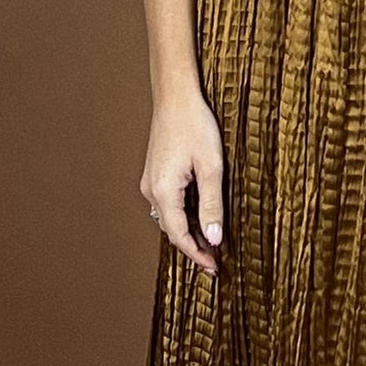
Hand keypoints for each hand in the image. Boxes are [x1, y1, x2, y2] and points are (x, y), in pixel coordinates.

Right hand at [140, 79, 226, 276]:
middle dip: (192, 247)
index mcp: (163, 191)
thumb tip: (213, 238)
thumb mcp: (211, 167)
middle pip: (171, 230)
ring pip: (169, 218)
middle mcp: (151, 190)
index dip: (196, 255)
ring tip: (209, 243)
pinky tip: (198, 217)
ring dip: (187, 232)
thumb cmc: (194, 125)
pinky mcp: (155, 174)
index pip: (179, 236)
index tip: (214, 268)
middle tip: (214, 261)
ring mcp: (150, 182)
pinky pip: (167, 204)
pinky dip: (182, 216)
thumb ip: (212, 205)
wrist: (176, 97)